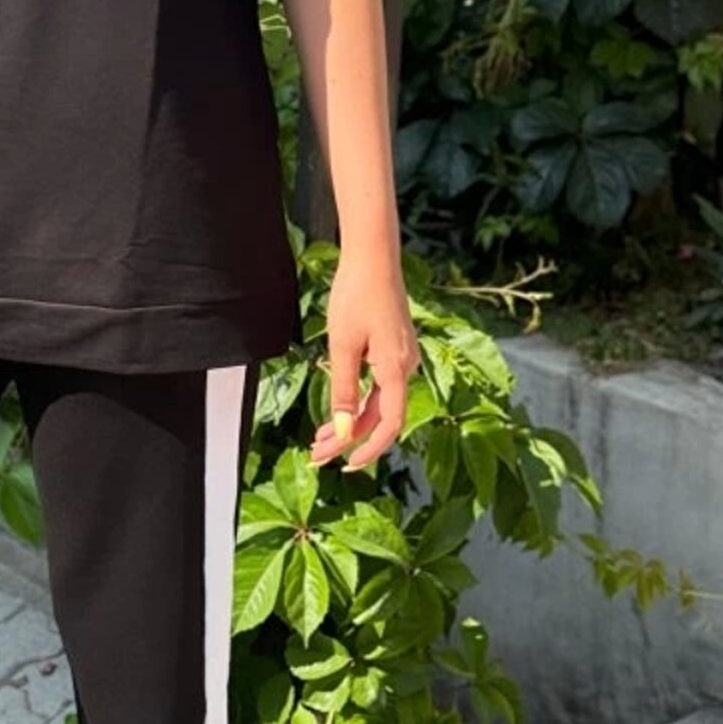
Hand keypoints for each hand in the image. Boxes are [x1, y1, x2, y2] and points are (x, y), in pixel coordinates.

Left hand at [309, 253, 419, 472]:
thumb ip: (344, 390)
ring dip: (351, 423)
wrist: (372, 258)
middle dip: (349, 439)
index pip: (389, 424)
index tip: (345, 465)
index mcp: (396, 369)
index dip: (369, 449)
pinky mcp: (394, 350)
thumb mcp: (343, 346)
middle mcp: (405, 367)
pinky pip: (379, 386)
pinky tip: (338, 410)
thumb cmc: (356, 295)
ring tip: (320, 438)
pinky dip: (358, 402)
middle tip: (317, 456)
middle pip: (380, 417)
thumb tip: (344, 432)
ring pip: (378, 403)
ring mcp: (401, 358)